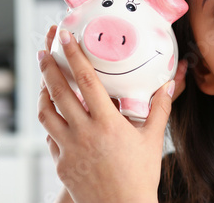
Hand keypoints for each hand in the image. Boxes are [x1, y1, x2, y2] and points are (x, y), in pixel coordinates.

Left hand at [37, 26, 186, 202]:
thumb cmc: (140, 176)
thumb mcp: (153, 139)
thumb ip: (161, 108)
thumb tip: (170, 84)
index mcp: (107, 124)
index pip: (86, 82)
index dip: (74, 56)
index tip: (66, 38)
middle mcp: (84, 133)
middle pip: (58, 92)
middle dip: (49, 66)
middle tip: (45, 49)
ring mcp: (68, 148)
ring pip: (46, 113)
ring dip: (43, 91)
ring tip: (45, 78)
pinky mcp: (60, 163)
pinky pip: (49, 136)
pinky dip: (50, 120)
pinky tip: (55, 114)